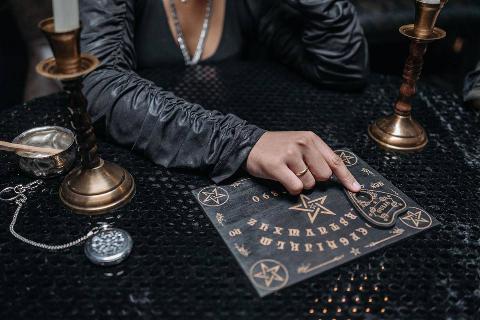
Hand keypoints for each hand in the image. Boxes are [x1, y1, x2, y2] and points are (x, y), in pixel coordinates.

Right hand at [246, 131, 360, 194]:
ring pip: (309, 184)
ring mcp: (290, 154)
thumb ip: (317, 157)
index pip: (335, 160)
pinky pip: (296, 187)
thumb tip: (335, 177)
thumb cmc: (276, 148)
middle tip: (299, 172)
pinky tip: (282, 179)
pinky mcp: (277, 165)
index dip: (346, 177)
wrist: (248, 144)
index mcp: (311, 138)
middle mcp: (302, 144)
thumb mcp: (299, 145)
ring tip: (287, 173)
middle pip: (324, 176)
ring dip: (300, 184)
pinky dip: (291, 189)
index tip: (356, 189)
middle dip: (314, 179)